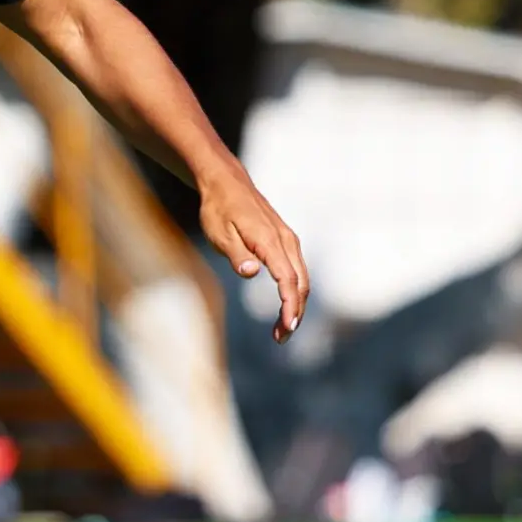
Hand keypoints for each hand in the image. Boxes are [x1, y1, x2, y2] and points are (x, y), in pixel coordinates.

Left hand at [199, 169, 310, 342]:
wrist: (227, 183)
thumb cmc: (219, 209)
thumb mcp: (219, 234)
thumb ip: (237, 254)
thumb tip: (251, 273)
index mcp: (270, 241)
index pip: (287, 280)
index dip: (289, 306)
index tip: (287, 327)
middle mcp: (285, 240)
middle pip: (300, 283)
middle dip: (295, 312)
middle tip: (281, 337)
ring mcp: (288, 240)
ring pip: (302, 278)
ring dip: (296, 304)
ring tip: (283, 329)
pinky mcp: (285, 240)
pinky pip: (297, 269)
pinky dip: (295, 290)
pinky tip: (286, 305)